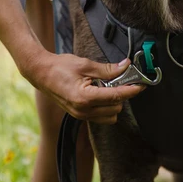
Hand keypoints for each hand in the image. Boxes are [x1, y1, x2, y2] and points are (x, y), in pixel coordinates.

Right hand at [21, 52, 144, 124]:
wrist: (40, 73)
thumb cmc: (60, 67)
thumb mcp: (85, 65)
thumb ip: (107, 69)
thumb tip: (126, 66)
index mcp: (85, 98)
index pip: (116, 96)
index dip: (131, 90)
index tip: (141, 85)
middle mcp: (83, 110)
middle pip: (116, 108)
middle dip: (122, 95)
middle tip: (120, 80)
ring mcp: (81, 115)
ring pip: (110, 116)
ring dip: (114, 102)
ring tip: (107, 87)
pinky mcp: (79, 115)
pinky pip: (101, 116)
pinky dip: (106, 107)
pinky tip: (101, 93)